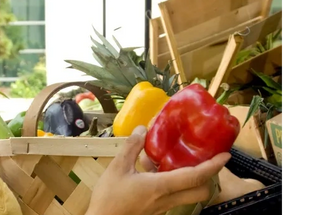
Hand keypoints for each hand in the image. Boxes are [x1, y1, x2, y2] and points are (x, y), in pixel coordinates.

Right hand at [86, 126, 230, 214]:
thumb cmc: (109, 199)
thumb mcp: (117, 168)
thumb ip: (131, 147)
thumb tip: (142, 129)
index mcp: (161, 187)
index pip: (195, 177)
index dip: (213, 166)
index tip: (226, 155)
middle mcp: (167, 199)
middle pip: (201, 191)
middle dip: (211, 177)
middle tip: (209, 159)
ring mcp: (163, 207)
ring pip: (189, 195)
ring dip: (194, 180)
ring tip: (186, 161)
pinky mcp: (156, 210)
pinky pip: (175, 196)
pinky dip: (177, 183)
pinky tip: (159, 171)